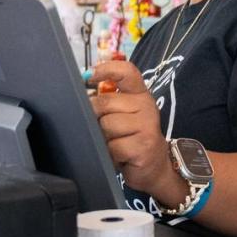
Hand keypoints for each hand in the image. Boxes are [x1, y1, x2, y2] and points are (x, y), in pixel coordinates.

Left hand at [89, 61, 186, 203]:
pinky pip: (113, 146)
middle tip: (105, 129)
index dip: (106, 69)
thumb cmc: (132, 138)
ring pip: (107, 125)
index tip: (89, 76)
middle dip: (96, 117)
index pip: (126, 71)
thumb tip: (81, 94)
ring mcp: (147, 126)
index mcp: (140, 94)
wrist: (155, 167)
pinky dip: (111, 154)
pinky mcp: (143, 146)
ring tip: (115, 143)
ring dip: (104, 138)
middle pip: (104, 103)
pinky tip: (120, 155)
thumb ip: (108, 101)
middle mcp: (146, 106)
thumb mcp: (124, 115)